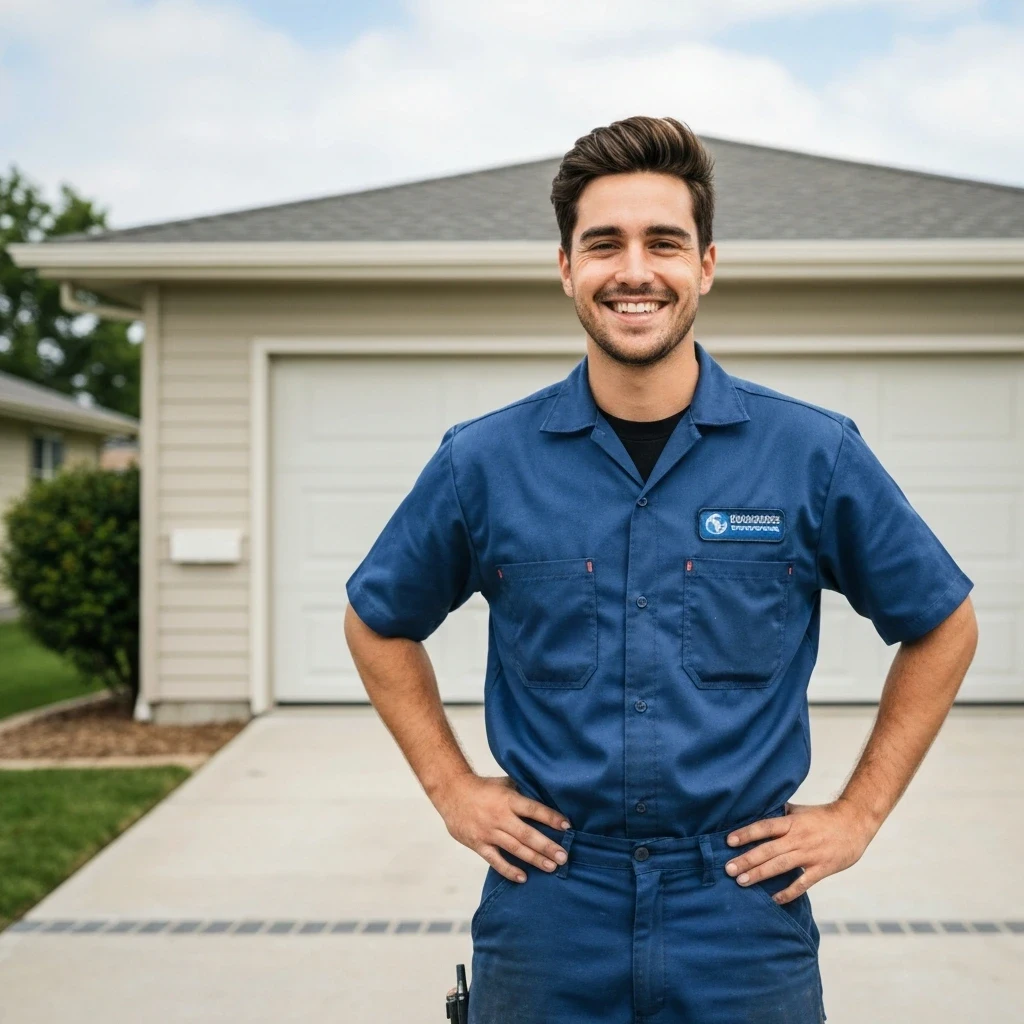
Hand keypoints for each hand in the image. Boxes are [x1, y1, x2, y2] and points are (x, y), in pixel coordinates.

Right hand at [434, 774, 571, 883]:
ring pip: (515, 849)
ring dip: (534, 859)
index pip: (534, 809)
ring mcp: (488, 832)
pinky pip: (495, 860)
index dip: (551, 818)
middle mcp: (500, 817)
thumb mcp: (504, 783)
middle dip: (547, 846)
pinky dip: (509, 870)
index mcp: (508, 799)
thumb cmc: (482, 788)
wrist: (451, 792)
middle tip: (563, 856)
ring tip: (551, 867)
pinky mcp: (478, 844)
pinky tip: (523, 877)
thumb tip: (545, 797)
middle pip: (527, 834)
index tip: (567, 826)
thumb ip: (521, 793)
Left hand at [722, 800, 876, 904]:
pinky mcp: (822, 869)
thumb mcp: (799, 811)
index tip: (729, 841)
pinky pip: (802, 883)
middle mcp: (798, 838)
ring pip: (781, 866)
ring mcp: (810, 854)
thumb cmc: (823, 816)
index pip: (764, 827)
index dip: (746, 834)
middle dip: (747, 860)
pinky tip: (773, 899)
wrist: (855, 823)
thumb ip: (780, 814)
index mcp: (792, 823)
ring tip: (741, 881)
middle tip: (728, 869)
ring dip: (760, 874)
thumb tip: (756, 811)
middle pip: (768, 849)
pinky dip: (788, 893)